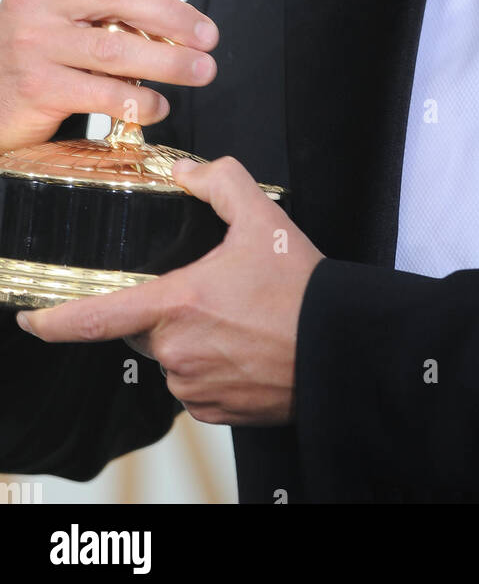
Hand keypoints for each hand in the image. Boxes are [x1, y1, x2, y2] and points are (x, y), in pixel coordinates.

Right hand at [0, 0, 219, 150]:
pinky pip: (100, 93)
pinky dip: (139, 101)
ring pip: (113, 48)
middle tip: (207, 35)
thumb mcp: (85, 4)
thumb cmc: (48, 40)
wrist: (0, 95)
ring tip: (202, 69)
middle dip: (170, 15)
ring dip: (168, 61)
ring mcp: (33, 43)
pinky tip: (160, 105)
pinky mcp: (39, 88)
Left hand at [16, 156, 324, 426]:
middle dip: (169, 309)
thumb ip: (220, 181)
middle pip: (146, 329)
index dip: (54, 320)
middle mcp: (177, 352)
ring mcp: (194, 386)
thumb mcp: (264, 218)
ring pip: (172, 358)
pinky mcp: (215, 411)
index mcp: (177, 304)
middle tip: (217, 294)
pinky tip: (246, 348)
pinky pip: (196, 385)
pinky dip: (212, 366)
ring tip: (240, 320)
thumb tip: (187, 172)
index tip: (32, 319)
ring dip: (192, 339)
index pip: (95, 317)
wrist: (340, 347)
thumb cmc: (302, 290)